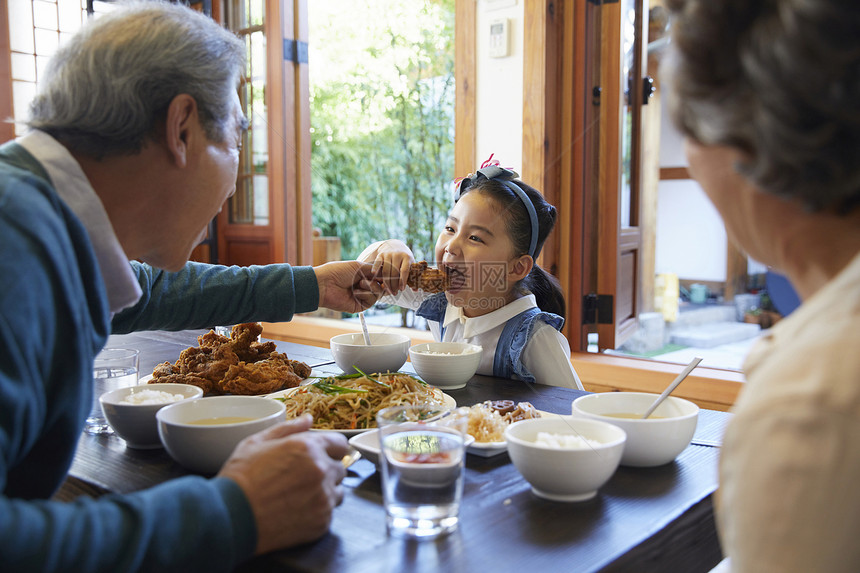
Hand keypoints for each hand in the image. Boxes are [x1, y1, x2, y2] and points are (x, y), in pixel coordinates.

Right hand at [218, 415, 349, 553]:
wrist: (231, 517)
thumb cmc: (240, 478)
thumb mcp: (257, 442)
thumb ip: (288, 428)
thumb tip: (308, 419)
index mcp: (308, 447)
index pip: (340, 444)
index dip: (330, 449)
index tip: (322, 455)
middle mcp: (321, 470)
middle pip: (340, 469)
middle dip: (326, 471)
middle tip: (301, 479)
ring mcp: (323, 498)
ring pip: (337, 492)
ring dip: (324, 492)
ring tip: (298, 496)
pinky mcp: (322, 521)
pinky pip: (329, 513)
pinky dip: (317, 512)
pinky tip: (296, 511)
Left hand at [314, 261, 381, 312]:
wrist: (325, 284)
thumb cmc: (338, 272)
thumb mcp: (358, 266)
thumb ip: (374, 269)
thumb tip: (386, 272)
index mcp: (363, 276)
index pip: (379, 277)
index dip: (384, 276)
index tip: (387, 273)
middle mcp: (364, 286)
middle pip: (382, 286)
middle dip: (379, 281)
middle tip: (372, 278)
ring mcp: (362, 296)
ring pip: (378, 293)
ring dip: (371, 287)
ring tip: (360, 284)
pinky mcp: (360, 306)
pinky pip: (371, 301)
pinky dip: (366, 294)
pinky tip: (356, 292)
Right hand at [358, 240, 414, 293]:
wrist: (395, 246)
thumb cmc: (404, 259)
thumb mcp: (410, 265)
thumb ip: (413, 276)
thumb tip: (416, 290)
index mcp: (407, 257)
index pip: (404, 270)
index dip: (403, 281)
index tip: (401, 289)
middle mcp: (397, 255)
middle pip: (394, 272)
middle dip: (394, 284)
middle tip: (394, 293)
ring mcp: (388, 254)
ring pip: (386, 270)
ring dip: (386, 282)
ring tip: (388, 290)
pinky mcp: (380, 255)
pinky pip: (377, 263)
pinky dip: (375, 269)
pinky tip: (374, 276)